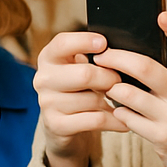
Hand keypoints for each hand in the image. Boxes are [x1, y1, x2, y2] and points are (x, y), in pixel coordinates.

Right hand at [33, 30, 128, 166]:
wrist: (63, 124)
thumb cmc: (79, 88)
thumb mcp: (80, 66)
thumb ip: (93, 55)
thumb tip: (119, 52)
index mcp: (48, 58)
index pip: (62, 43)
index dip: (84, 41)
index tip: (104, 44)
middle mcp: (43, 79)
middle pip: (85, 74)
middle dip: (110, 78)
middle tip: (118, 81)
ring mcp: (47, 103)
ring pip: (93, 100)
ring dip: (111, 102)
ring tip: (117, 101)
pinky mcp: (56, 125)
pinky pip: (95, 121)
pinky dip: (114, 121)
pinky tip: (123, 120)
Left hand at [94, 13, 166, 166]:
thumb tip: (129, 57)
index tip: (162, 14)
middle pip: (144, 67)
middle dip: (116, 59)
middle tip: (100, 57)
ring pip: (129, 94)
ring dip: (111, 90)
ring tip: (105, 87)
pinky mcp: (163, 137)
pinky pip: (128, 119)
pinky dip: (118, 113)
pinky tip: (116, 111)